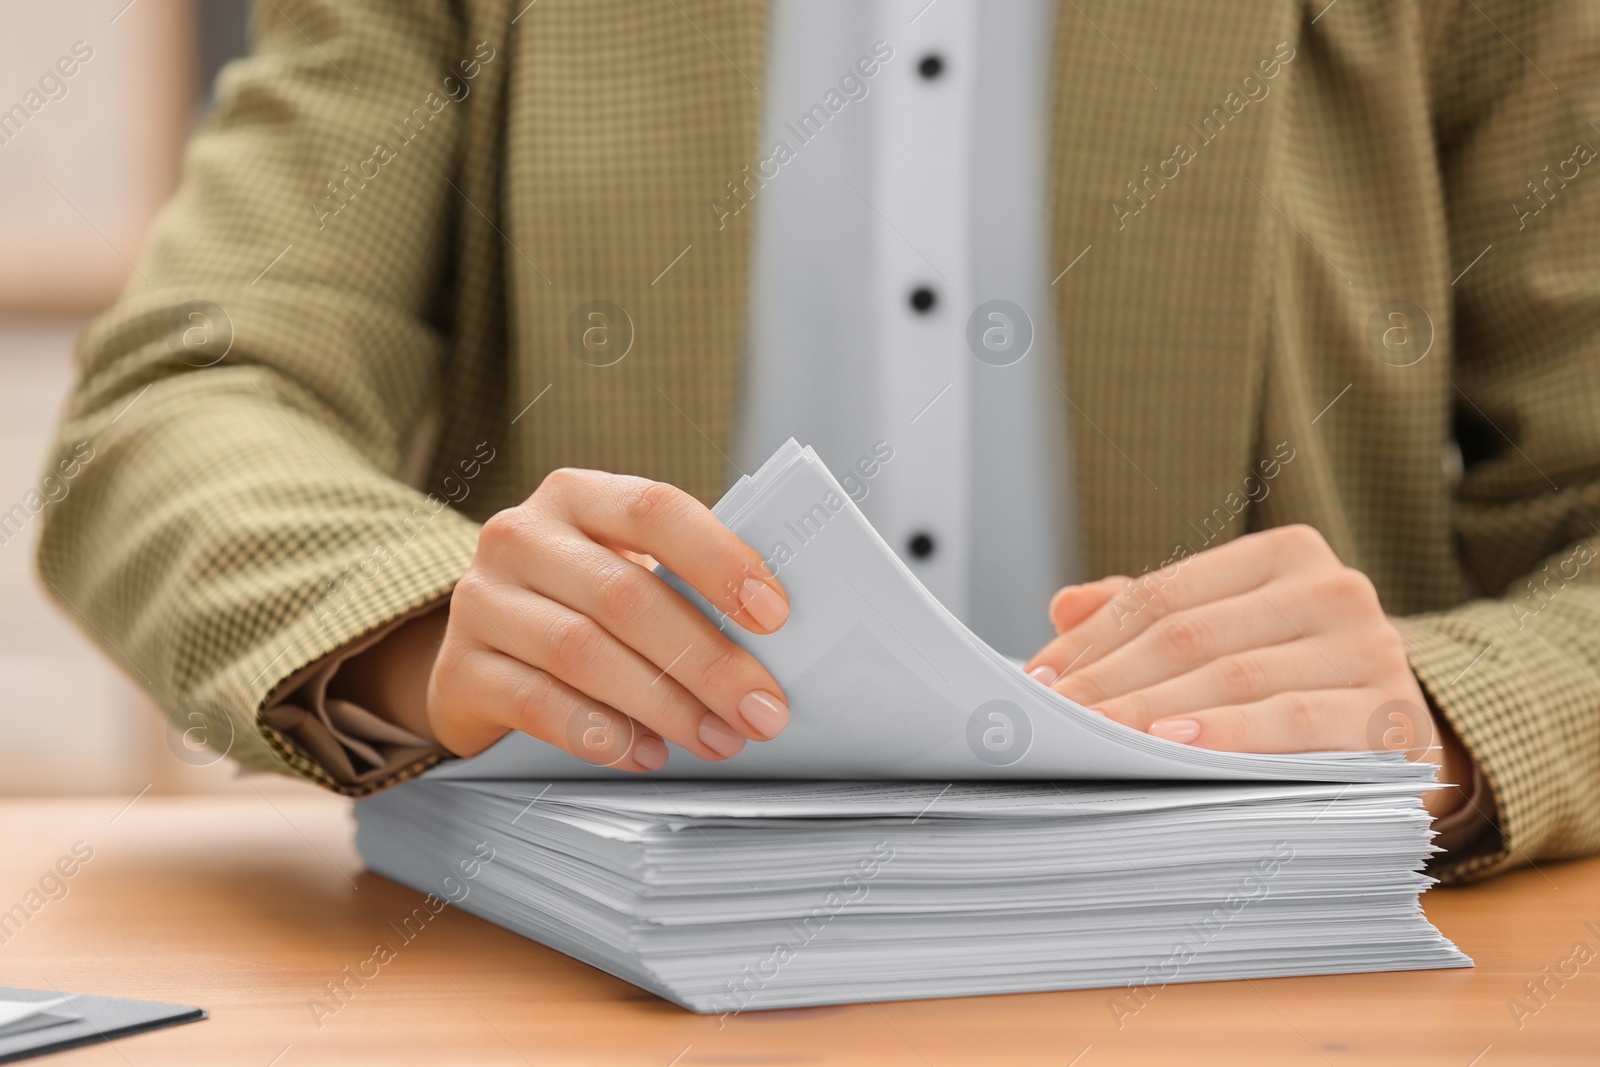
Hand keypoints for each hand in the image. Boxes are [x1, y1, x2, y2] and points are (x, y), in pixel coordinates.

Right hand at [406, 469, 789, 770]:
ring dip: (663, 703)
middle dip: (706, 660)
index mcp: (575, 496)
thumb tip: (767, 644)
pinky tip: (646, 753)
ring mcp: (481, 601)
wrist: (480, 651)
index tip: (775, 615)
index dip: (719, 560)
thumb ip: (680, 587)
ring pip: (582, 652)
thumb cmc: (578, 605)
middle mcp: (520, 536)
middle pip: (624, 595)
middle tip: (760, 708)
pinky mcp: (459, 670)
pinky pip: (537, 704)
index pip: (654, 510)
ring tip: (715, 737)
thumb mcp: (622, 571)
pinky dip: (602, 734)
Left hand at [1023, 525, 1470, 818]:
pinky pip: (1292, 721)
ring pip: (1233, 677)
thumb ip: (1152, 616)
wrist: (1407, 739)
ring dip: (1152, 711)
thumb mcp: (1229, 635)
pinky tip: (1175, 747)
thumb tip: (1062, 605)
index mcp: (1287, 554)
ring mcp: (1369, 649)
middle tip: (1051, 718)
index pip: (1166, 593)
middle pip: (1191, 635)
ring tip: (1094, 737)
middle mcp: (1334, 589)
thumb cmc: (1296, 681)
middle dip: (1109, 680)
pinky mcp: (1390, 714)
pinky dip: (1228, 734)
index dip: (1095, 637)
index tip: (1038, 677)